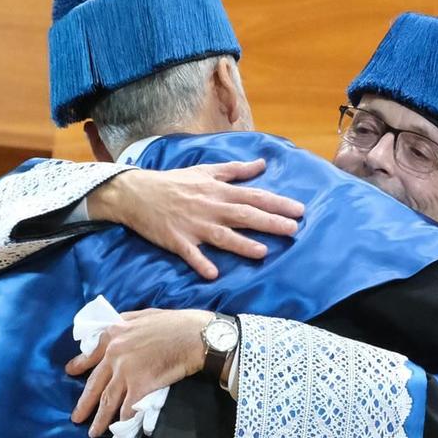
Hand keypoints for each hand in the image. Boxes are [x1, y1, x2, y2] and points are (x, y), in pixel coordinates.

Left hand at [67, 309, 209, 435]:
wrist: (193, 336)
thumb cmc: (174, 323)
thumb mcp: (142, 315)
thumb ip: (125, 323)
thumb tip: (118, 328)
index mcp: (112, 334)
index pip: (91, 354)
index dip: (80, 365)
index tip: (71, 372)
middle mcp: (114, 354)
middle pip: (95, 384)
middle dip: (85, 403)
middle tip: (77, 417)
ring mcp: (125, 372)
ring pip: (108, 400)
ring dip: (100, 419)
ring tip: (94, 432)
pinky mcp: (139, 386)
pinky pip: (128, 408)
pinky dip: (124, 420)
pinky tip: (121, 429)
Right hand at [91, 159, 303, 280]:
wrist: (137, 193)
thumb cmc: (174, 182)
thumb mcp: (206, 170)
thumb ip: (236, 170)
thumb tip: (262, 164)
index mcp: (219, 192)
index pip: (254, 196)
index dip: (278, 203)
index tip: (299, 210)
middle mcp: (211, 208)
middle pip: (244, 215)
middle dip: (269, 222)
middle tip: (293, 230)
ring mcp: (194, 225)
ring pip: (222, 236)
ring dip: (242, 244)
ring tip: (262, 252)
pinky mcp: (177, 240)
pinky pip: (191, 254)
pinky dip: (201, 263)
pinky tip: (213, 273)